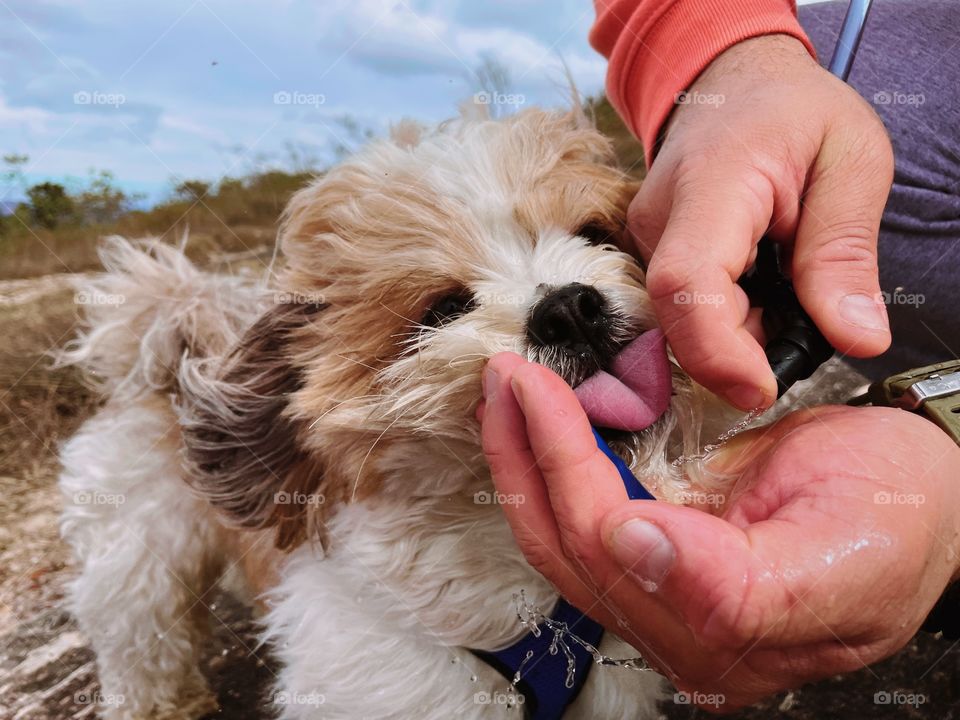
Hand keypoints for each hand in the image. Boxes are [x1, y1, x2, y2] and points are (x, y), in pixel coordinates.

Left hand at [480, 352, 959, 711]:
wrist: (917, 501)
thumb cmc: (899, 516)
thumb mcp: (847, 545)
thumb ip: (737, 581)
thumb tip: (633, 548)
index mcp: (733, 636)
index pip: (620, 560)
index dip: (576, 482)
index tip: (547, 404)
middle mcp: (683, 632)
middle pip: (572, 547)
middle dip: (530, 453)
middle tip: (509, 377)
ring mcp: (662, 601)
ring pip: (559, 539)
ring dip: (521, 460)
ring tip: (503, 395)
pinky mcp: (652, 567)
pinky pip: (576, 522)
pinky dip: (545, 469)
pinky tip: (529, 429)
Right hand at [629, 35, 893, 409]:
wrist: (733, 82)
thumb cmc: (794, 112)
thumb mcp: (850, 163)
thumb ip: (845, 253)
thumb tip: (856, 338)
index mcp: (711, 184)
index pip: (686, 282)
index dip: (718, 351)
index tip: (763, 390)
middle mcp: (660, 218)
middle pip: (680, 318)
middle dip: (743, 352)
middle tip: (805, 328)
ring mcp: (646, 239)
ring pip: (682, 322)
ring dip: (740, 333)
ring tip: (787, 288)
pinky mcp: (650, 255)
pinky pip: (685, 310)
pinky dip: (729, 319)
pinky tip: (760, 287)